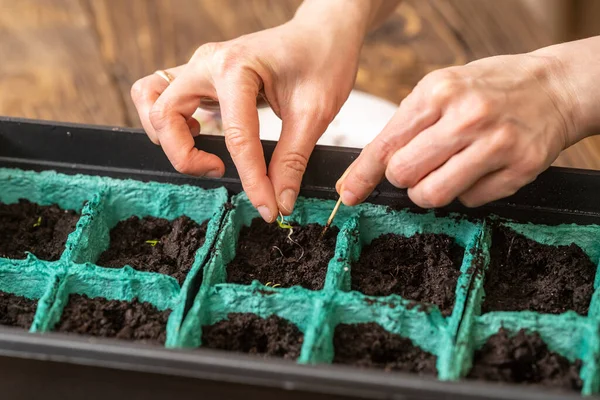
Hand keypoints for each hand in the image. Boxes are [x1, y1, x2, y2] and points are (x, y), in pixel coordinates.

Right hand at [131, 2, 369, 221]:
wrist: (323, 31)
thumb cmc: (322, 59)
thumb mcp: (314, 112)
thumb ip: (292, 160)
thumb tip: (278, 200)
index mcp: (237, 68)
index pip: (235, 137)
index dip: (250, 180)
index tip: (266, 207)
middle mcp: (208, 63)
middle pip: (165, 115)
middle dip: (185, 156)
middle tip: (220, 172)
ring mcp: (200, 67)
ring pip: (152, 100)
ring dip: (167, 135)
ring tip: (203, 151)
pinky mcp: (201, 75)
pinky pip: (163, 96)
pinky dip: (171, 121)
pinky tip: (201, 134)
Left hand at [338, 53, 579, 207]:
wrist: (553, 88)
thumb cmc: (488, 89)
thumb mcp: (441, 89)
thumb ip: (404, 127)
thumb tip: (362, 173)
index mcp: (438, 92)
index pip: (386, 145)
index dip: (362, 174)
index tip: (349, 193)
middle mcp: (466, 117)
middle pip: (404, 174)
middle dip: (403, 178)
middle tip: (417, 167)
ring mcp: (496, 144)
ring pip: (433, 194)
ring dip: (428, 192)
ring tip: (444, 172)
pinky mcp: (520, 169)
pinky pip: (470, 201)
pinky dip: (466, 192)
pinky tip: (478, 170)